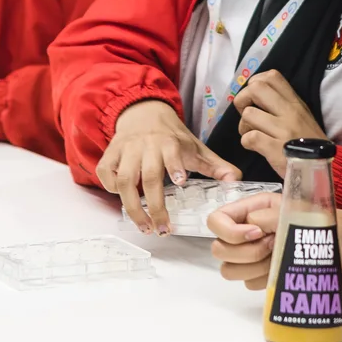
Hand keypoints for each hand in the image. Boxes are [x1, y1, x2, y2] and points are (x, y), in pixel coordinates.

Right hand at [95, 99, 238, 235]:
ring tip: (144, 226)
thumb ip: (214, 166)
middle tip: (162, 228)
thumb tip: (235, 181)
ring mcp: (126, 149)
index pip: (172, 153)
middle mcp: (146, 145)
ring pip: (124, 179)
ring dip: (132, 206)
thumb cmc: (171, 136)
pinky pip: (106, 173)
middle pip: (147, 176)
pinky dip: (110, 188)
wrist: (143, 112)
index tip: (181, 182)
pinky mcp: (111, 153)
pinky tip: (123, 200)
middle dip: (154, 205)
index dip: (175, 166)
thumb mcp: (195, 147)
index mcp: (169, 142)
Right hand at [207, 196, 341, 289]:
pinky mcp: (264, 273)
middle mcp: (248, 230)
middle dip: (245, 253)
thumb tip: (251, 223)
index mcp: (252, 208)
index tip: (257, 235)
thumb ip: (272, 214)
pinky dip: (264, 280)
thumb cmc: (326, 222)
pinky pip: (249, 284)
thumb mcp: (300, 210)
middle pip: (219, 249)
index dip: (230, 232)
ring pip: (230, 270)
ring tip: (278, 259)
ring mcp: (254, 254)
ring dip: (253, 268)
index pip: (216, 220)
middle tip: (273, 247)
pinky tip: (282, 271)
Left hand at [233, 69, 325, 175]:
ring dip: (243, 126)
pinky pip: (250, 138)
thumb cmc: (309, 145)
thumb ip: (284, 106)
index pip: (272, 76)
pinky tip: (254, 147)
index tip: (253, 98)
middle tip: (246, 114)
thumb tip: (256, 97)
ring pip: (249, 114)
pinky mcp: (275, 149)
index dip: (255, 83)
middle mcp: (290, 112)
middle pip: (256, 88)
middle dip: (242, 100)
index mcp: (295, 103)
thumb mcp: (302, 118)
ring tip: (251, 134)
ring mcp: (283, 130)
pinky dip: (246, 142)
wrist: (322, 171)